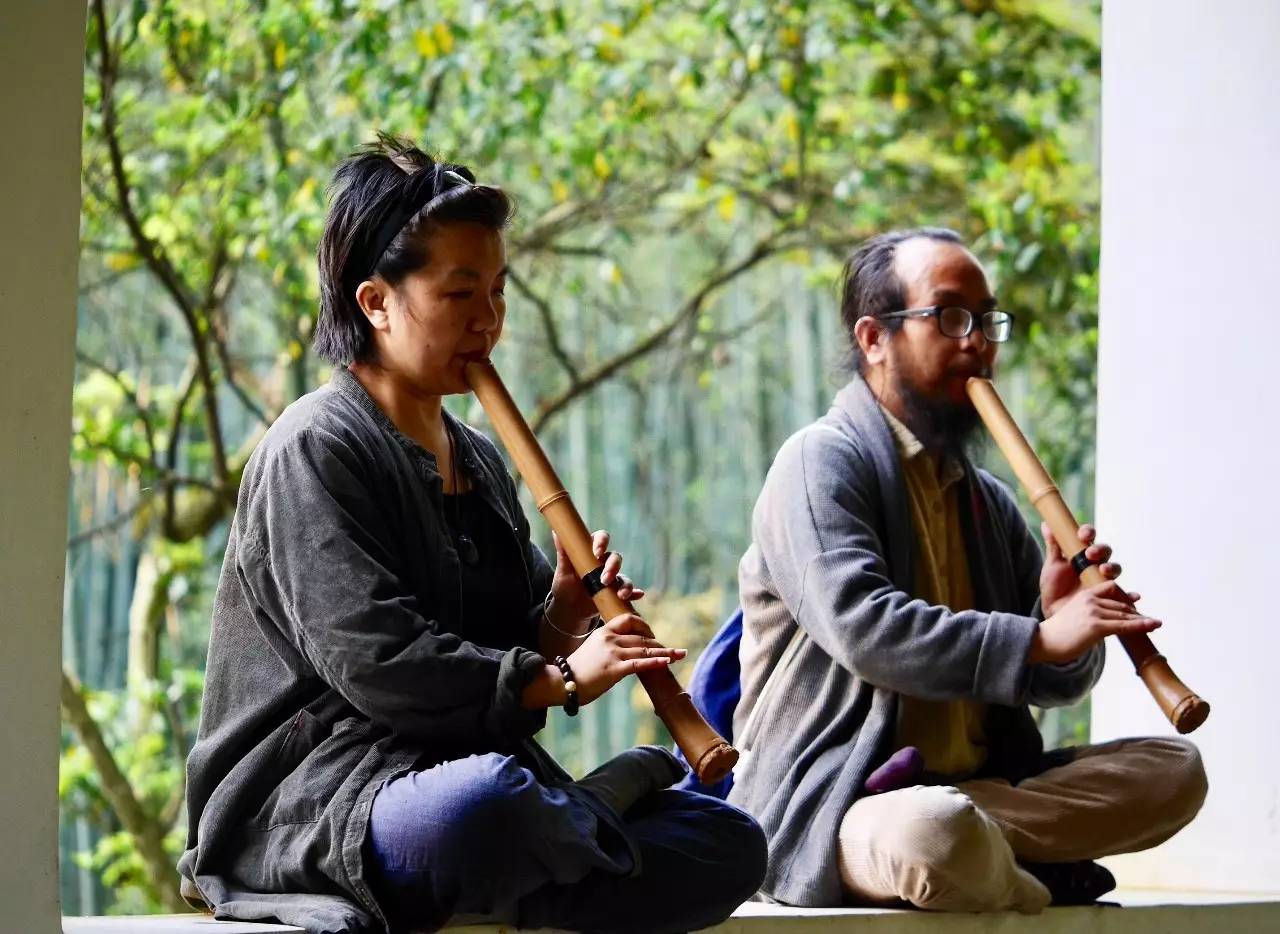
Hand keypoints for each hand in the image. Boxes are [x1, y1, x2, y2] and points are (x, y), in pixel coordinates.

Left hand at [545, 529, 644, 633]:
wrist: (569, 609)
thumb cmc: (565, 585)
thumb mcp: (563, 570)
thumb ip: (563, 552)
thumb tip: (556, 531)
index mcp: (592, 552)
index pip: (601, 538)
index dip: (602, 542)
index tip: (597, 552)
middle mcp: (604, 563)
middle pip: (616, 557)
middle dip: (613, 567)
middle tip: (604, 579)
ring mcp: (612, 578)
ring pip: (624, 576)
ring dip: (625, 584)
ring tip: (620, 594)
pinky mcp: (616, 593)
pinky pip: (629, 592)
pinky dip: (635, 593)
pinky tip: (638, 595)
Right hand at [566, 613, 684, 705]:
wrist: (562, 682)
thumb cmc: (577, 670)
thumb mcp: (592, 650)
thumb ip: (608, 647)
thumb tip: (625, 654)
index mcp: (604, 632)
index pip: (629, 620)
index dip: (645, 625)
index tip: (653, 634)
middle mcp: (610, 639)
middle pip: (641, 637)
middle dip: (660, 644)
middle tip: (674, 650)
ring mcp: (613, 653)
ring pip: (645, 650)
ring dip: (665, 652)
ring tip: (679, 654)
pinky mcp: (614, 669)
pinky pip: (640, 664)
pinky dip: (655, 662)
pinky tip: (667, 662)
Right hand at [1029, 579, 1159, 664]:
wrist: (1043, 641)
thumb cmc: (1057, 633)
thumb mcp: (1074, 617)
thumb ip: (1090, 615)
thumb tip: (1106, 625)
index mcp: (1085, 595)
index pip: (1112, 589)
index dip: (1126, 597)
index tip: (1136, 605)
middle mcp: (1091, 600)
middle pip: (1121, 604)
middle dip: (1136, 612)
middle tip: (1151, 620)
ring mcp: (1094, 612)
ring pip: (1125, 614)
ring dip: (1142, 619)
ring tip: (1156, 623)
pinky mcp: (1097, 626)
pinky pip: (1124, 625)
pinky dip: (1141, 625)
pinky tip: (1153, 625)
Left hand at [1039, 522, 1121, 617]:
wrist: (1055, 611)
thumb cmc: (1054, 586)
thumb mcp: (1052, 566)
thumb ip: (1053, 546)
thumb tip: (1046, 524)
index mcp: (1081, 552)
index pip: (1088, 537)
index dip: (1088, 532)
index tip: (1083, 535)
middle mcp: (1095, 563)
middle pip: (1105, 551)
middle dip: (1100, 550)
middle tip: (1090, 554)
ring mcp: (1103, 578)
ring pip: (1114, 568)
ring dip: (1112, 567)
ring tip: (1104, 571)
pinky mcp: (1108, 595)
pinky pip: (1124, 594)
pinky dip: (1130, 595)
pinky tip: (1134, 596)